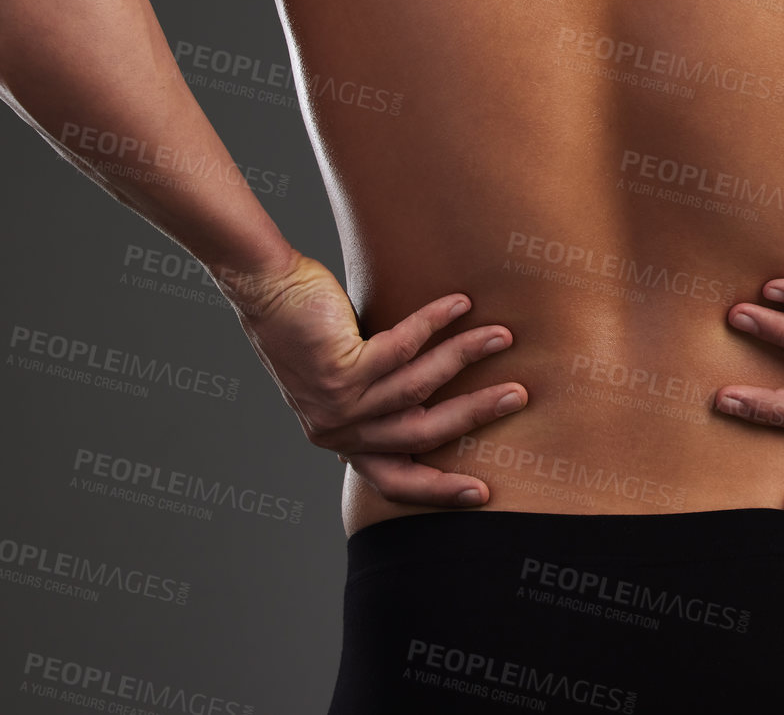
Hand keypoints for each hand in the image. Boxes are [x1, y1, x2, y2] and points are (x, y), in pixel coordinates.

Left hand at [213, 248, 527, 506]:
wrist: (266, 291)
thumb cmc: (308, 327)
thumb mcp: (345, 377)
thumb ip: (380, 394)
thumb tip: (436, 387)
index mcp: (341, 439)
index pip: (392, 479)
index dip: (438, 489)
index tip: (479, 493)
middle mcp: (339, 430)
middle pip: (421, 435)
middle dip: (475, 415)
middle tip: (517, 396)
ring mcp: (340, 402)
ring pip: (419, 388)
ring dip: (467, 358)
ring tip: (502, 336)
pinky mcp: (342, 368)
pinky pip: (403, 348)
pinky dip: (436, 323)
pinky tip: (461, 304)